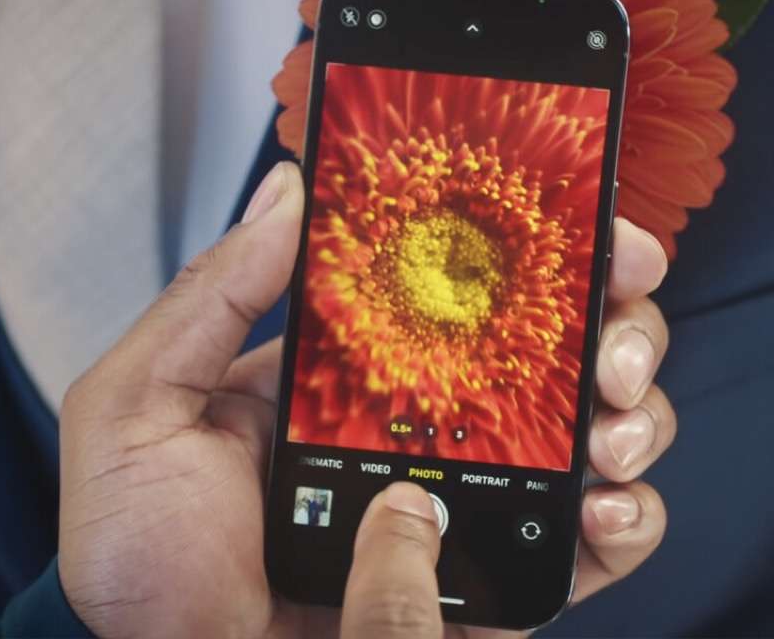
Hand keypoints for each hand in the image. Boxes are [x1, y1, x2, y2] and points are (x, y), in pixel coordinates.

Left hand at [58, 160, 674, 637]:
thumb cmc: (138, 557)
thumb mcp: (139, 406)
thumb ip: (209, 297)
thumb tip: (288, 190)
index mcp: (358, 370)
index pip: (468, 287)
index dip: (543, 250)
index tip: (590, 230)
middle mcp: (429, 425)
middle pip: (557, 350)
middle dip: (616, 329)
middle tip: (607, 343)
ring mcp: (468, 503)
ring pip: (592, 435)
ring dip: (635, 415)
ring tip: (608, 431)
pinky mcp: (492, 583)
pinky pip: (586, 546)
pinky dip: (626, 520)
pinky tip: (606, 509)